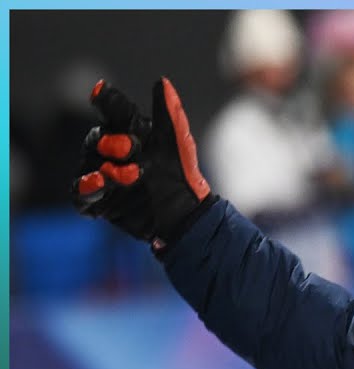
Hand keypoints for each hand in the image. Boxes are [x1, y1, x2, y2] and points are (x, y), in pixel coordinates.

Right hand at [72, 78, 212, 251]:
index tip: (100, 93)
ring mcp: (101, 176)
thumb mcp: (177, 143)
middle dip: (111, 143)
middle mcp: (109, 152)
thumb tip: (162, 81)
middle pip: (97, 140)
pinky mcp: (98, 201)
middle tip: (131, 148)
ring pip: (88, 167)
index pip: (112, 113)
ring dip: (104, 170)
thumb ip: (169, 113)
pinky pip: (81, 194)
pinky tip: (99, 185)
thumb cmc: (181, 173)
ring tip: (128, 175)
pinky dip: (86, 190)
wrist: (185, 214)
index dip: (106, 102)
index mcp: (128, 132)